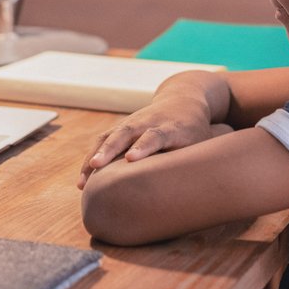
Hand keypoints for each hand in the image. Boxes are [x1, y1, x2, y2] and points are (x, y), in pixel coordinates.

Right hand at [77, 93, 216, 188]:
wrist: (183, 98)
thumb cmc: (195, 129)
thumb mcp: (203, 141)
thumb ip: (199, 161)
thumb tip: (206, 190)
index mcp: (170, 126)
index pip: (155, 135)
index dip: (143, 146)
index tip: (130, 159)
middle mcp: (147, 122)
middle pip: (125, 133)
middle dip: (109, 149)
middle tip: (96, 165)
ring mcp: (131, 123)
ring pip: (109, 137)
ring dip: (94, 158)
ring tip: (83, 182)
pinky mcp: (121, 128)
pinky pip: (102, 142)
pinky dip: (91, 160)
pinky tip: (83, 182)